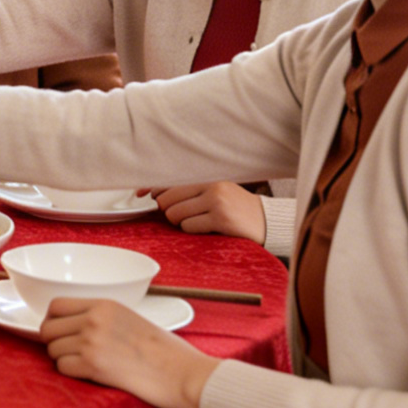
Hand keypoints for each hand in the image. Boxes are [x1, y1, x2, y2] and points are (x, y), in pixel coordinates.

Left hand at [40, 297, 219, 407]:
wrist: (183, 373)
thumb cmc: (166, 351)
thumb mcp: (131, 319)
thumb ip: (102, 318)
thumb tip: (74, 326)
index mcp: (104, 304)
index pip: (56, 305)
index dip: (53, 321)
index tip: (60, 332)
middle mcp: (94, 319)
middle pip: (48, 329)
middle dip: (55, 343)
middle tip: (70, 352)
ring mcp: (91, 341)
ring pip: (53, 350)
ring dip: (64, 360)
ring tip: (86, 364)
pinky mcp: (92, 365)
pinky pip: (63, 368)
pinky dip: (72, 373)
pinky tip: (90, 374)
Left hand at [142, 182, 266, 243]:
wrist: (268, 222)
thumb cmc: (237, 208)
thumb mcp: (215, 191)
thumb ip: (189, 190)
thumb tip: (152, 193)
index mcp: (208, 177)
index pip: (170, 179)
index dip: (150, 188)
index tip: (139, 194)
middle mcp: (211, 185)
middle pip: (167, 199)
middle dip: (168, 211)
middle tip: (183, 216)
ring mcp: (216, 202)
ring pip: (175, 214)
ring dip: (181, 223)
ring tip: (199, 222)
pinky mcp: (220, 219)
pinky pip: (189, 227)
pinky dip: (193, 231)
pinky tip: (208, 229)